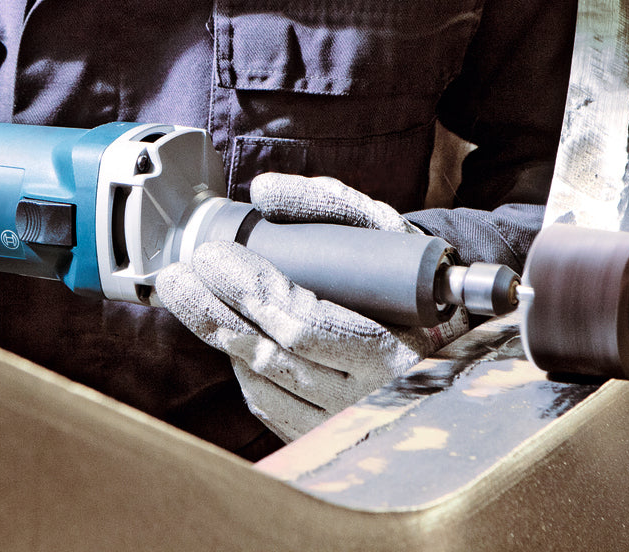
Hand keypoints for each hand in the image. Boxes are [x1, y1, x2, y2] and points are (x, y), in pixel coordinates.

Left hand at [156, 174, 467, 441]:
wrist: (450, 339)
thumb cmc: (409, 279)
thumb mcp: (384, 231)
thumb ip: (328, 202)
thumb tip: (263, 191)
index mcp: (394, 350)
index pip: (302, 322)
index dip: (248, 289)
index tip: (211, 255)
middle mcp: (370, 398)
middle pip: (271, 354)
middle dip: (214, 309)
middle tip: (178, 275)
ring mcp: (345, 425)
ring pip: (262, 382)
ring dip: (218, 335)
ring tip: (186, 294)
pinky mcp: (324, 437)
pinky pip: (268, 403)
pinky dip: (241, 365)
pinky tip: (224, 332)